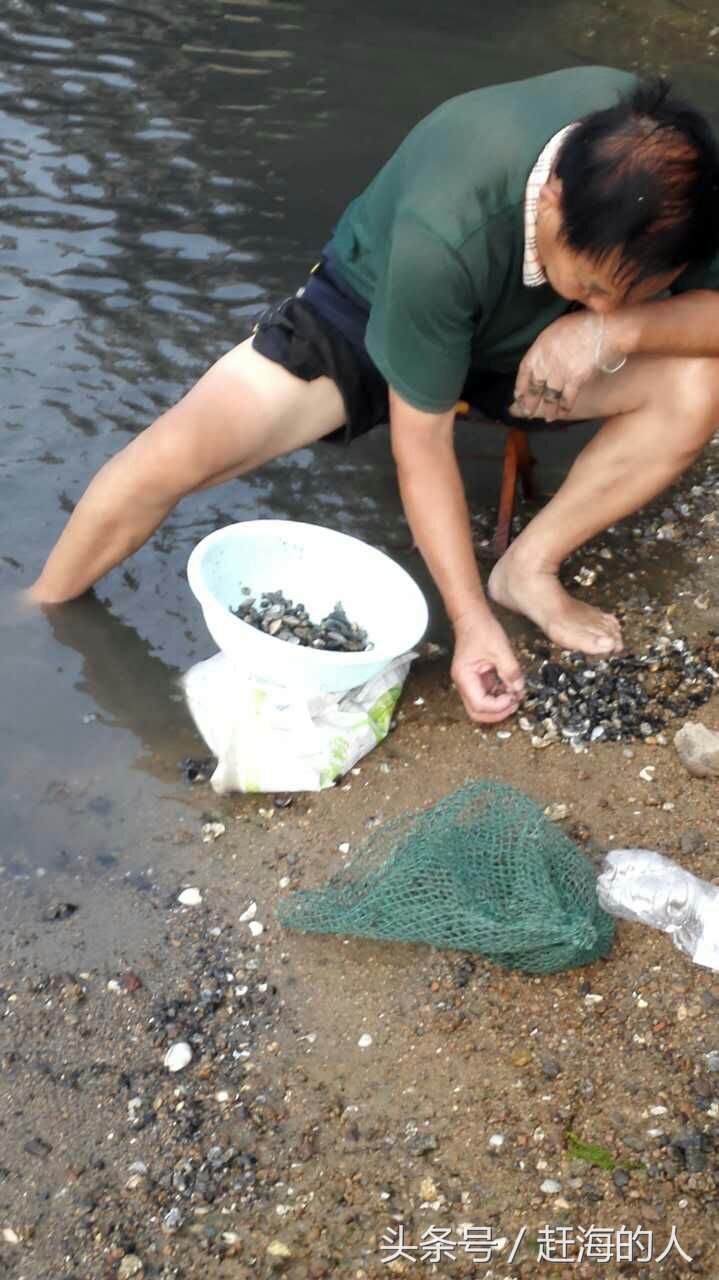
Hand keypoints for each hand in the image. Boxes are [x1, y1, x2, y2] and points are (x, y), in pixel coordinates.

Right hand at [450, 606, 523, 723]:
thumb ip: (511, 672)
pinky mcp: (477, 679)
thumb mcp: (500, 650)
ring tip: (515, 696)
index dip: (498, 706)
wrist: (473, 617)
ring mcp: (469, 682)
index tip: (513, 697)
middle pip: (477, 712)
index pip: (479, 704)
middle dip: (497, 713)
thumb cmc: (481, 629)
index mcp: (464, 677)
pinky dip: (499, 697)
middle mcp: (464, 683)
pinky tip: (511, 689)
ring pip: (482, 706)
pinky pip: (487, 695)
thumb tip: (519, 689)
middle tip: (515, 704)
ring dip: (499, 706)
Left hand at [510, 311, 601, 421]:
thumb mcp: (554, 329)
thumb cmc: (581, 324)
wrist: (601, 328)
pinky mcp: (575, 380)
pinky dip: (564, 408)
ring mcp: (559, 373)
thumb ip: (545, 347)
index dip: (520, 386)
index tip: (518, 396)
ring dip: (548, 409)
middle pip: (534, 388)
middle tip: (527, 413)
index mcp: (538, 349)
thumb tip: (543, 358)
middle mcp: (545, 364)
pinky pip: (566, 399)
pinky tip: (561, 414)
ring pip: (549, 397)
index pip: (523, 372)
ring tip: (547, 418)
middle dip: (530, 403)